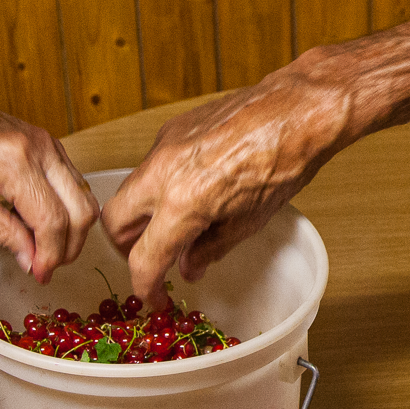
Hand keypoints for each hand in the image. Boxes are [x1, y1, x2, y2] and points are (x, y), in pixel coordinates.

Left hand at [0, 89, 96, 282]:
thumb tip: (32, 260)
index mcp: (15, 161)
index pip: (51, 219)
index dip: (50, 255)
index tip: (40, 275)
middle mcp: (44, 150)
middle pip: (80, 211)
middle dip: (69, 248)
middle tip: (46, 266)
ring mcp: (53, 146)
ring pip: (85, 200)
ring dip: (72, 232)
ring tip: (45, 248)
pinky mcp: (55, 148)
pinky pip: (76, 188)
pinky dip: (68, 213)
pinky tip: (41, 223)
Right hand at [99, 64, 361, 301]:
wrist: (295, 111)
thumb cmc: (283, 165)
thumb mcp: (248, 221)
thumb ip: (210, 249)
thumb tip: (188, 267)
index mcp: (182, 203)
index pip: (144, 259)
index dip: (145, 287)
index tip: (153, 297)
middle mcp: (162, 173)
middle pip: (114, 222)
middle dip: (127, 247)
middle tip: (154, 259)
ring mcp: (163, 147)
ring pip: (130, 191)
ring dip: (143, 215)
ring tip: (177, 226)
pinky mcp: (170, 130)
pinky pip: (150, 166)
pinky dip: (160, 186)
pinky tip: (192, 190)